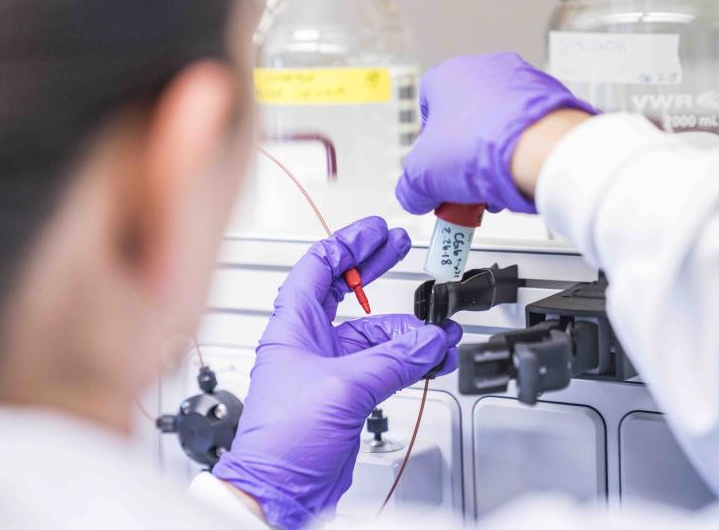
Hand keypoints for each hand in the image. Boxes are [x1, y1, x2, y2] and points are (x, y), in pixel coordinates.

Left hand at [212, 216, 460, 528]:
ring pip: (372, 333)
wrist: (281, 487)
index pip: (318, 267)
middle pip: (342, 289)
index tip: (376, 230)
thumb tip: (428, 340)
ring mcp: (328, 366)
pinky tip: (431, 355)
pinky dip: (407, 358)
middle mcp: (308, 341)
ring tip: (437, 328)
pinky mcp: (345, 391)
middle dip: (372, 266)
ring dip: (406, 329)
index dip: (349, 244)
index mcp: (292, 325)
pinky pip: (381, 363)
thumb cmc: (282, 439)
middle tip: (399, 246)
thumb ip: (391, 359)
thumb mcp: (343, 387)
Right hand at [395, 52, 595, 214]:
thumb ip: (411, 187)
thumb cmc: (479, 147)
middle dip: (463, 157)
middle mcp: (486, 69)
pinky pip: (528, 129)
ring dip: (493, 158)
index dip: (429, 147)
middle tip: (465, 184)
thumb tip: (415, 197)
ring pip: (497, 127)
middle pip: (465, 122)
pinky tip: (519, 175)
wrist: (541, 149)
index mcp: (448, 75)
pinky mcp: (552, 98)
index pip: (427, 112)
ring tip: (494, 186)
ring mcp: (523, 81)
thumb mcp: (421, 177)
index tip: (436, 171)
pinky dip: (522, 153)